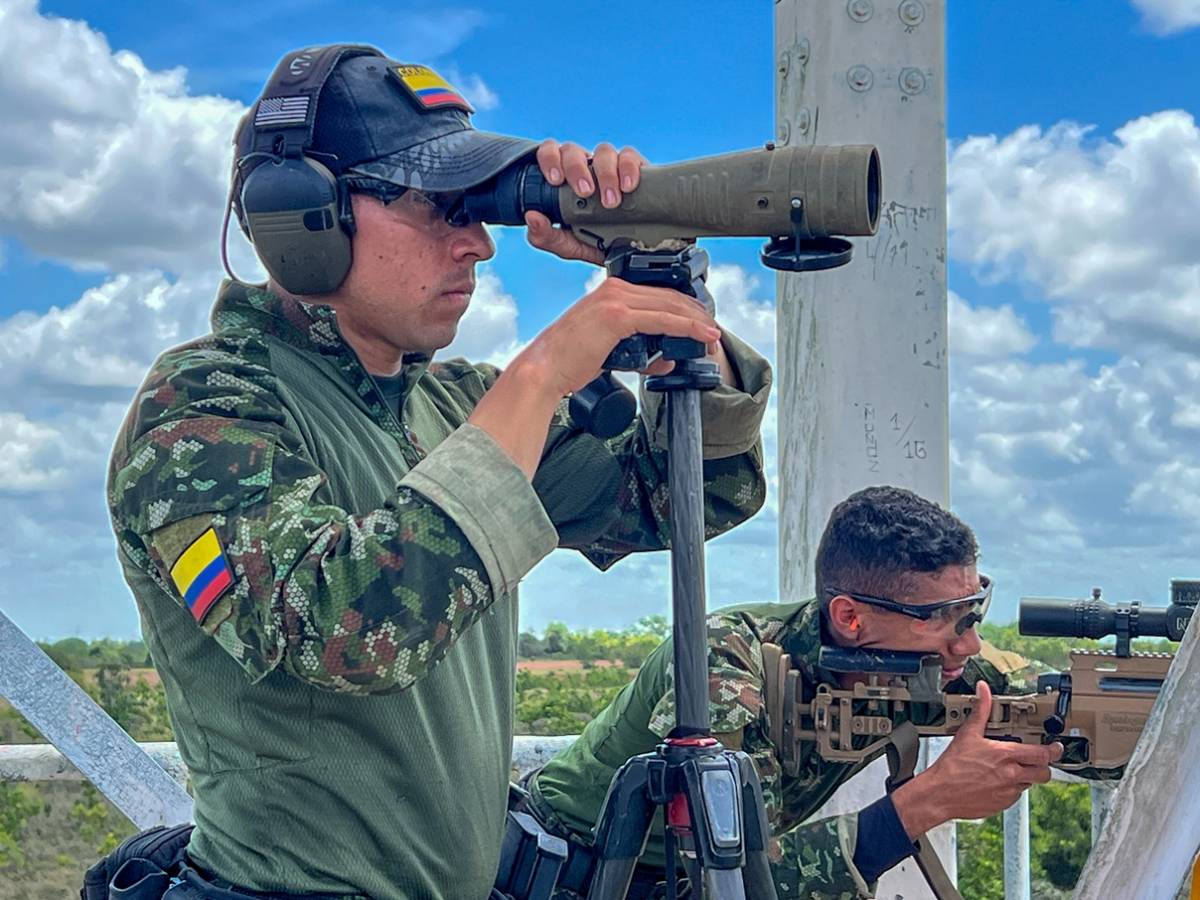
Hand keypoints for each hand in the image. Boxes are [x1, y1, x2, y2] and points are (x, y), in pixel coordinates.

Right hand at [512, 275, 720, 398]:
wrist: (544, 369)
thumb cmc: (568, 361)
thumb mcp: (609, 350)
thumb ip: (638, 351)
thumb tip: (665, 360)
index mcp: (609, 292)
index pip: (658, 294)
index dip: (684, 308)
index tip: (701, 323)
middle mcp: (613, 289)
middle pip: (669, 296)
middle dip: (696, 313)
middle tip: (712, 331)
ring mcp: (614, 300)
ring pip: (670, 305)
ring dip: (696, 321)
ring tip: (712, 336)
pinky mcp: (617, 316)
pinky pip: (662, 320)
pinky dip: (686, 327)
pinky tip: (701, 335)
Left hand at [525, 139, 646, 264]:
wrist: (629, 253)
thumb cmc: (594, 243)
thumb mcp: (567, 245)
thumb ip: (545, 236)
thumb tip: (531, 217)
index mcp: (564, 179)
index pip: (550, 153)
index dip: (549, 159)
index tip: (555, 180)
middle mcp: (586, 168)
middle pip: (574, 151)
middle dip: (577, 169)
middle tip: (585, 192)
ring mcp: (611, 166)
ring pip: (603, 151)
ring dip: (605, 174)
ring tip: (611, 201)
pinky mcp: (635, 168)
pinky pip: (630, 156)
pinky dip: (628, 168)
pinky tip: (628, 187)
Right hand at [891, 681, 1063, 837]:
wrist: (940, 793)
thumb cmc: (952, 765)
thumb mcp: (967, 733)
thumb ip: (980, 710)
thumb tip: (983, 690)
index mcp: (1005, 756)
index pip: (1042, 754)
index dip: (1053, 750)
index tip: (1056, 747)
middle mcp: (1011, 775)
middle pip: (1044, 773)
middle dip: (1043, 765)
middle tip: (1036, 759)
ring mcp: (1008, 792)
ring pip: (1029, 784)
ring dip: (1025, 776)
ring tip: (1009, 768)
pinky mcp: (1003, 805)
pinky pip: (1016, 796)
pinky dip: (1011, 788)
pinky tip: (996, 781)